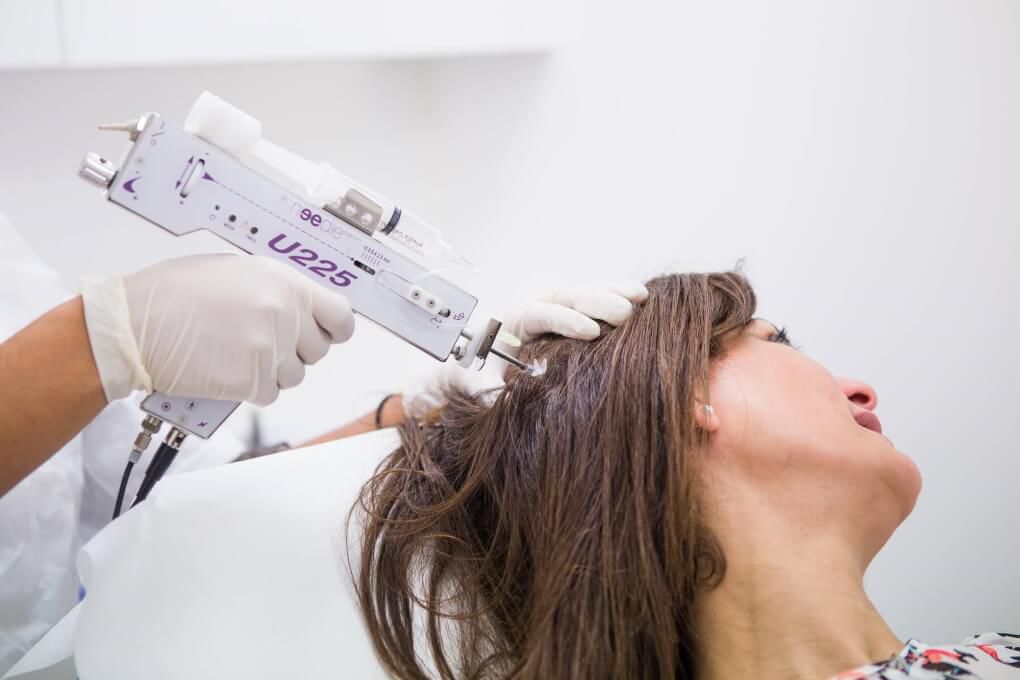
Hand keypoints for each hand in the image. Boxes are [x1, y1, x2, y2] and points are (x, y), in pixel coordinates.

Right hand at [82, 254, 354, 405]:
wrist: (134, 323)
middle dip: (294, 351)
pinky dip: (251, 389)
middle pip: (317, 351)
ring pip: (294, 376)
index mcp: (285, 283)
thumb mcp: (236, 272)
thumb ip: (276, 290)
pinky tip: (226, 370)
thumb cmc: (175, 294)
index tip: (325, 334)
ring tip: (237, 354)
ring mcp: (270, 349)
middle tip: (260, 344)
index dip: (334, 329)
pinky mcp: (251, 380)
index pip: (341, 316)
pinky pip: (269, 394)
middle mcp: (284, 315)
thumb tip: (302, 308)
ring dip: (273, 372)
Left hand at [402, 281, 648, 416]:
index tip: (590, 331)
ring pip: (586, 289)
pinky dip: (618, 293)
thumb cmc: (481, 369)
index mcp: (514, 317)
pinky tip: (643, 296)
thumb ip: (483, 391)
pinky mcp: (573, 305)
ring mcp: (557, 300)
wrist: (480, 355)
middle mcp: (537, 301)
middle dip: (597, 302)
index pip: (542, 313)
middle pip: (568, 295)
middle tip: (625, 314)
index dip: (566, 320)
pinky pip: (596, 293)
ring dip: (614, 292)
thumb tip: (494, 406)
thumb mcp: (476, 381)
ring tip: (642, 297)